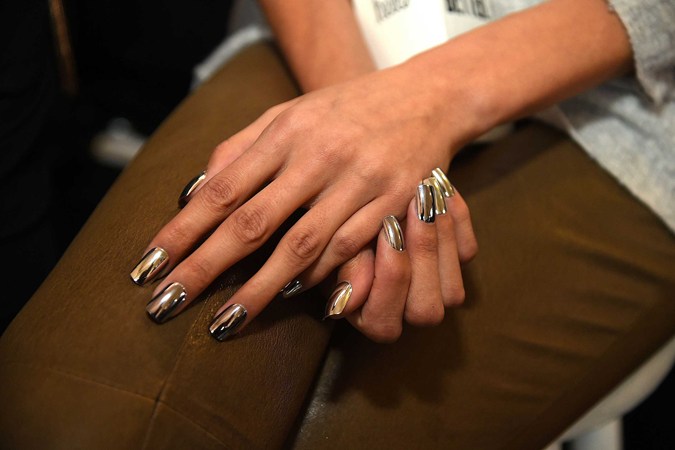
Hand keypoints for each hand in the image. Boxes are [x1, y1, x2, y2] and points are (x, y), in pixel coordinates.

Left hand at [130, 65, 475, 340]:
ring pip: (300, 246)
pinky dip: (316, 276)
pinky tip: (289, 295)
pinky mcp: (391, 203)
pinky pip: (347, 249)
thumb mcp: (288, 113)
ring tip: (224, 321)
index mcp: (285, 131)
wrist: (424, 97)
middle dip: (204, 269)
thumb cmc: (346, 109)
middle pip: (251, 224)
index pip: (221, 189)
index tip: (149, 266)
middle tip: (166, 305)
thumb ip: (240, 148)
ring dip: (259, 289)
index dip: (181, 231)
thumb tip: (194, 192)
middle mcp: (318, 157)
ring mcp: (357, 182)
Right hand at [321, 181, 476, 342]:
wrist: (366, 194)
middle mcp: (404, 311)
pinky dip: (457, 220)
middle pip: (424, 312)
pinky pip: (467, 252)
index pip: (383, 323)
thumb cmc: (340, 224)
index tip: (384, 226)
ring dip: (441, 239)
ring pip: (452, 291)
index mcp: (369, 316)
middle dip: (420, 258)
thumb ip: (348, 266)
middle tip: (413, 208)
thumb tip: (349, 295)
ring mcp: (435, 293)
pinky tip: (441, 191)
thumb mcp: (338, 241)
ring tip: (425, 196)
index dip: (388, 278)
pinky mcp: (456, 265)